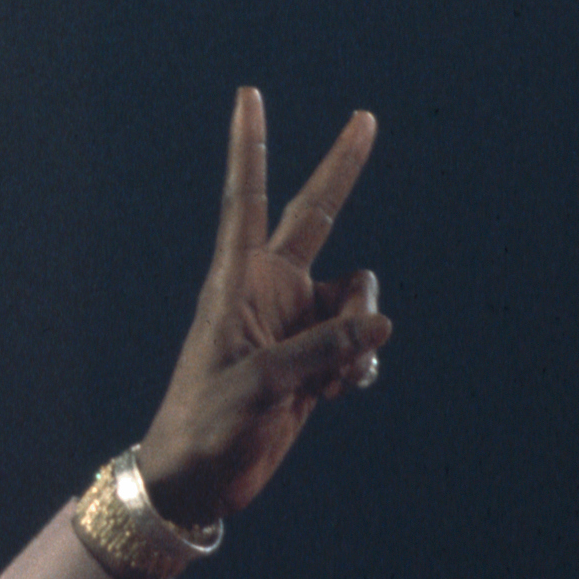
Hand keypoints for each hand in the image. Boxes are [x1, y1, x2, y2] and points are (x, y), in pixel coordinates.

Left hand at [136, 89, 391, 524]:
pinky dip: (359, 366)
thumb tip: (380, 325)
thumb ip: (320, 352)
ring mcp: (295, 323)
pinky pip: (360, 344)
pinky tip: (338, 393)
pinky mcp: (313, 358)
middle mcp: (270, 291)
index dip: (252, 148)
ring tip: (331, 379)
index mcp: (238, 282)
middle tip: (367, 118)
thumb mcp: (259, 388)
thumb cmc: (206, 427)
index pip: (249, 200)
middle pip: (316, 217)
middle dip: (342, 170)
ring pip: (359, 298)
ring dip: (360, 335)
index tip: (249, 96)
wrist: (197, 481)